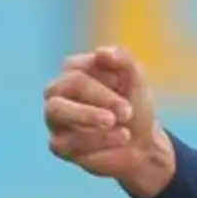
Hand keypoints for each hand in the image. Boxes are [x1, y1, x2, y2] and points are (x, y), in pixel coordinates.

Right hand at [44, 45, 175, 197]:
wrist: (142, 144)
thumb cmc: (133, 107)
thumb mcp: (136, 82)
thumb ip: (123, 61)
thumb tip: (102, 52)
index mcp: (73, 71)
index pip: (75, 67)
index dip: (104, 79)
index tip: (128, 89)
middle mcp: (57, 93)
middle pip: (64, 86)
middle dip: (98, 97)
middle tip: (126, 111)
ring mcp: (54, 119)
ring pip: (57, 111)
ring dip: (91, 117)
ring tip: (123, 129)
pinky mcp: (58, 145)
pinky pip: (65, 142)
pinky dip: (96, 141)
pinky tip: (119, 139)